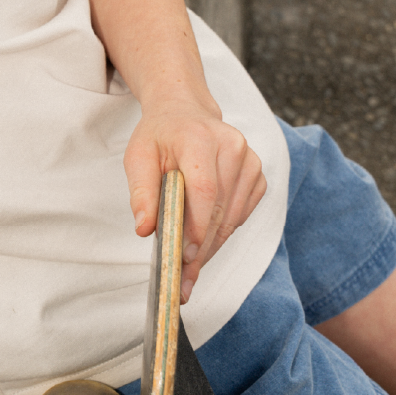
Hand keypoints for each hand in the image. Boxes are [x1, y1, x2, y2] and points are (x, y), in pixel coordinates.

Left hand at [124, 97, 266, 299]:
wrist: (185, 113)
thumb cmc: (160, 137)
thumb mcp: (138, 157)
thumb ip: (141, 192)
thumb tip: (145, 229)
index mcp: (199, 138)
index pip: (204, 188)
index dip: (196, 225)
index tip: (184, 255)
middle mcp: (232, 147)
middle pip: (219, 209)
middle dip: (200, 249)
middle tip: (182, 281)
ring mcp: (250, 161)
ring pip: (232, 218)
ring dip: (210, 247)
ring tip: (189, 273)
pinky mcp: (257, 176)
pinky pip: (241, 215)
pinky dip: (221, 234)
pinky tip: (203, 246)